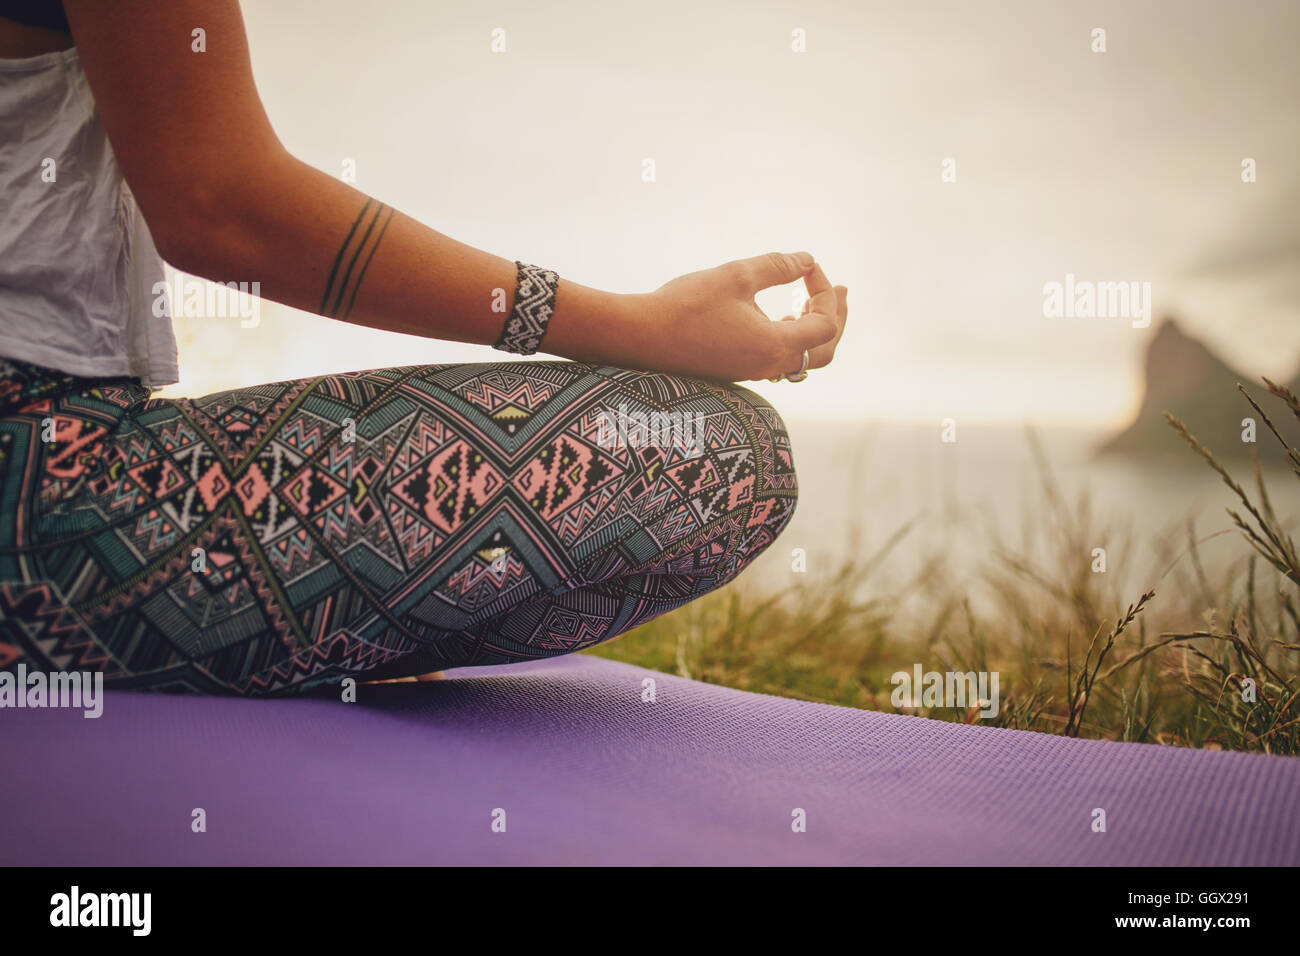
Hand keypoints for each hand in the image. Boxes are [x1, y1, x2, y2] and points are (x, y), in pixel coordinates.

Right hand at [642, 252, 847, 381]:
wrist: (639, 336)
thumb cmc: (685, 305)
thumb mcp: (736, 275)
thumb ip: (778, 266)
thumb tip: (807, 259)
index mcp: (774, 346)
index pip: (825, 323)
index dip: (825, 291)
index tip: (808, 266)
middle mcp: (768, 366)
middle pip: (824, 350)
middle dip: (836, 317)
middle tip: (840, 290)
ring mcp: (751, 373)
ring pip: (802, 360)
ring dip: (814, 329)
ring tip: (810, 301)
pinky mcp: (736, 371)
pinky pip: (779, 361)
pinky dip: (791, 339)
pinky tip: (780, 320)